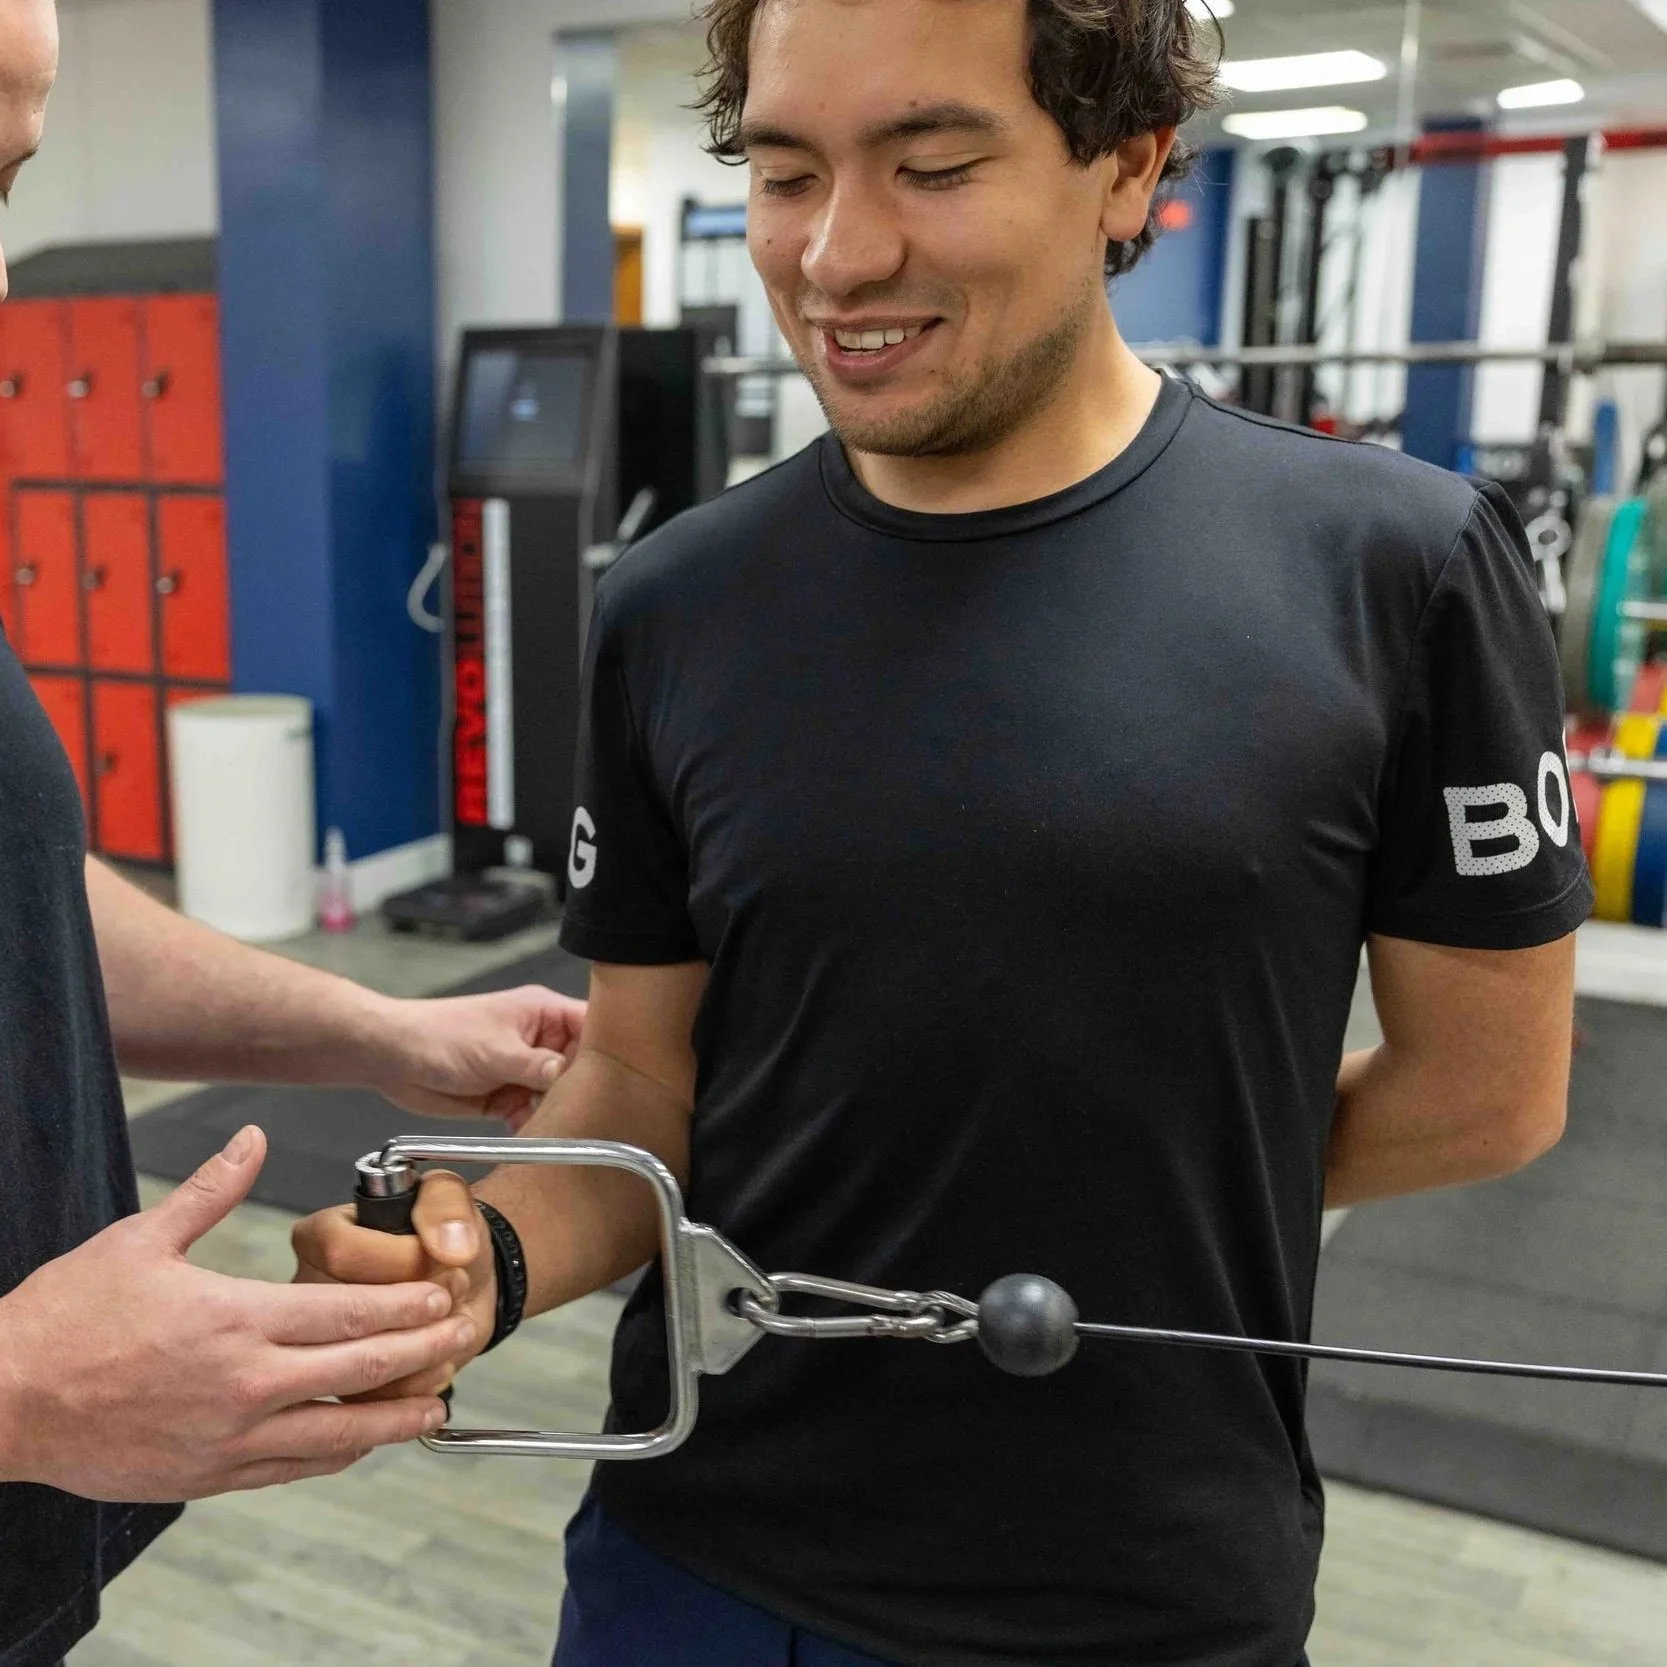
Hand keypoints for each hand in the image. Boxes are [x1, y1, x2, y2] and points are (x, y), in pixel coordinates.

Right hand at [0, 1127, 473, 1502]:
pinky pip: (291, 1470)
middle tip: (465, 1338)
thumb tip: (253, 1138)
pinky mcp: (206, 1477)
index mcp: (235, 1320)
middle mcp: (244, 1384)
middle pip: (360, 1370)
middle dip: (423, 1353)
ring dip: (395, 1419)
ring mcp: (227, 1438)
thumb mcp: (140, 1239)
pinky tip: (361, 1445)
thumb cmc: (64, 1319)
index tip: (443, 1295)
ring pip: (337, 1434)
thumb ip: (213, 1192)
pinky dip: (336, 1456)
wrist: (0, 1402)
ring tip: (438, 1405)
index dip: (405, 1305)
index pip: (346, 1312)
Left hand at [371, 986, 585, 1129]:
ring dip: (556, 1110)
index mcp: (542, 1013)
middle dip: (580, 1087)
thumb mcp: (495, 1050)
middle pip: (578, 1065)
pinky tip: (529, 1132)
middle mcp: (538, 1040)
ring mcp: (523, 1069)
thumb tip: (570, 1076)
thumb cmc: (438, 1035)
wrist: (393, 1058)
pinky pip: (532, 1113)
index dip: (605, 1048)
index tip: (618, 1074)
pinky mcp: (506, 1095)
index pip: (590, 1024)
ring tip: (559, 1125)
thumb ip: (537, 1066)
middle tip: (587, 1110)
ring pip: (557, 1093)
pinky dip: (533, 1125)